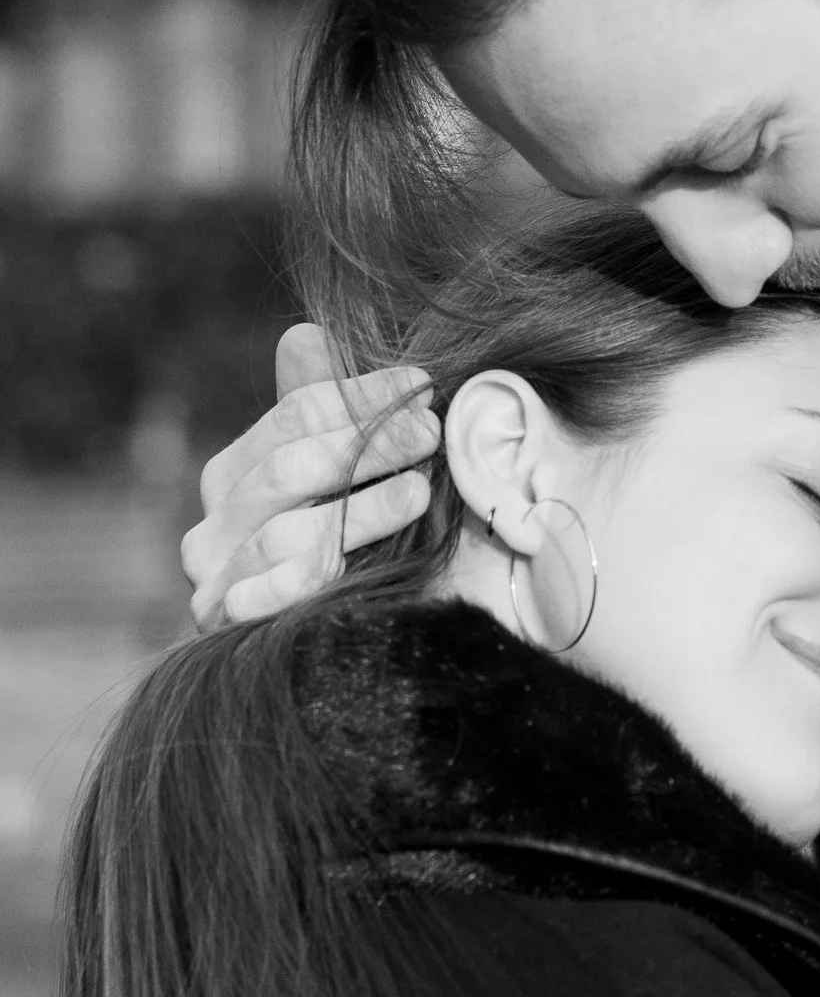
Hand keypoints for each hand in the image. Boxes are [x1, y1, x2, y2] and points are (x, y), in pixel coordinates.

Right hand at [181, 324, 440, 630]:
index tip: (422, 384)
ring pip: (290, 533)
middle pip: (290, 469)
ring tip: (415, 493)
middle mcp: (213, 528)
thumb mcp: (326, 479)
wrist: (304, 666)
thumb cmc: (323, 552)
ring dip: (358, 511)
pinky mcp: (234, 634)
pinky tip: (353, 568)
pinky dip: (310, 581)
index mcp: (232, 475)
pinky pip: (270, 601)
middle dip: (365, 444)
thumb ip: (315, 411)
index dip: (361, 395)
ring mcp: (219, 584)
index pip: (295, 415)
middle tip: (429, 432)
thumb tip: (305, 331)